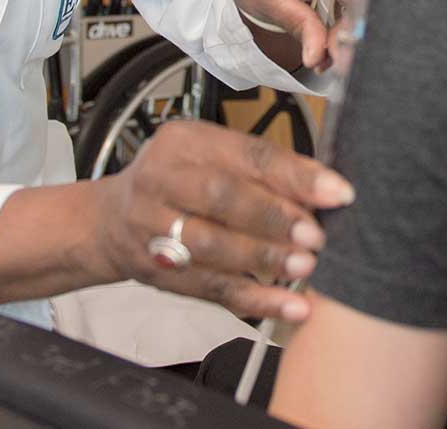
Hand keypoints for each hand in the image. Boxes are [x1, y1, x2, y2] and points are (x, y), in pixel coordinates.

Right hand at [87, 121, 354, 320]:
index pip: (246, 153)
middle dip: (274, 217)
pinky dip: (254, 300)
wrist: (108, 221)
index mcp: (184, 141)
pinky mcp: (159, 272)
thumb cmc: (178, 180)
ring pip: (211, 246)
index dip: (295, 174)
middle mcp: (162, 179)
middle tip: (315, 236)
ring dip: (263, 260)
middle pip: (220, 196)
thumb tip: (325, 190)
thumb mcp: (211, 154)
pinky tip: (289, 306)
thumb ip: (261, 168)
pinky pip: (211, 289)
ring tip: (304, 268)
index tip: (338, 193)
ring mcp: (154, 228)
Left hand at [220, 0, 357, 69]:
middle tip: (339, 50)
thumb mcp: (267, 4)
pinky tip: (340, 20)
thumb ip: (297, 25)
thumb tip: (317, 53)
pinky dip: (353, 0)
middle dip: (352, 14)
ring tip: (334, 38)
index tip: (358, 30)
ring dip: (354, 10)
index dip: (351, 0)